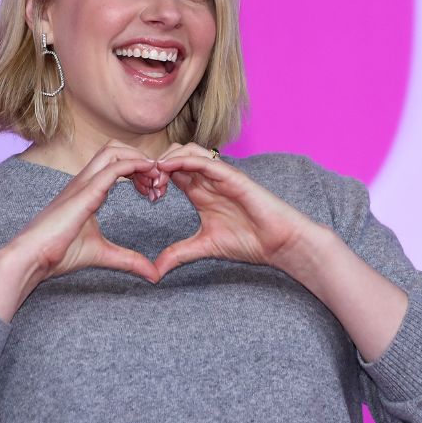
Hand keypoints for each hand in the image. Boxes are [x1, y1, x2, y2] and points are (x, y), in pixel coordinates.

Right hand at [5, 140, 163, 284]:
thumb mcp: (103, 255)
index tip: (155, 192)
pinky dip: (134, 166)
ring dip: (139, 160)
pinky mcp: (84, 192)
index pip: (116, 164)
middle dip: (141, 159)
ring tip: (157, 181)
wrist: (31, 258)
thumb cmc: (57, 254)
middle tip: (159, 184)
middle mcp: (84, 181)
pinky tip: (149, 176)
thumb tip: (153, 275)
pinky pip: (112, 168)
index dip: (140, 171)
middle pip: (115, 149)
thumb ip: (128, 260)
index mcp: (87, 190)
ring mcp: (82, 183)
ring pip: (113, 151)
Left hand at [153, 144, 327, 279]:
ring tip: (155, 177)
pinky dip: (185, 160)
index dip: (152, 177)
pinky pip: (205, 160)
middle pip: (174, 156)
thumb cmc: (248, 242)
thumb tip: (155, 271)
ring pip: (187, 151)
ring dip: (167, 159)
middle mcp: (207, 179)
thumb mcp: (204, 247)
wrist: (278, 243)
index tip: (142, 194)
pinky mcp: (232, 175)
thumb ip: (179, 254)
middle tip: (145, 185)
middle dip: (156, 166)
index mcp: (199, 192)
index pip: (170, 173)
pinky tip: (169, 168)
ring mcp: (220, 175)